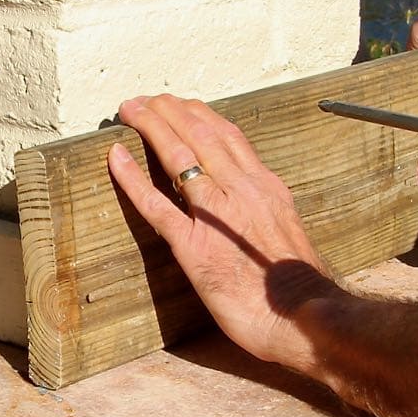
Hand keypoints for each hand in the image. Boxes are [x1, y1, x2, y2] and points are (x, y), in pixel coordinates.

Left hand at [108, 95, 339, 372]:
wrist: (302, 317)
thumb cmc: (299, 287)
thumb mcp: (286, 233)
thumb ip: (265, 212)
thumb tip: (252, 208)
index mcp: (265, 188)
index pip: (229, 136)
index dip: (200, 116)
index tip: (181, 106)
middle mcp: (242, 191)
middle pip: (201, 135)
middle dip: (170, 111)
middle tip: (146, 100)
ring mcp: (216, 216)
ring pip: (180, 157)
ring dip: (151, 127)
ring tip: (129, 110)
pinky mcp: (195, 247)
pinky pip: (157, 205)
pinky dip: (133, 178)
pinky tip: (115, 158)